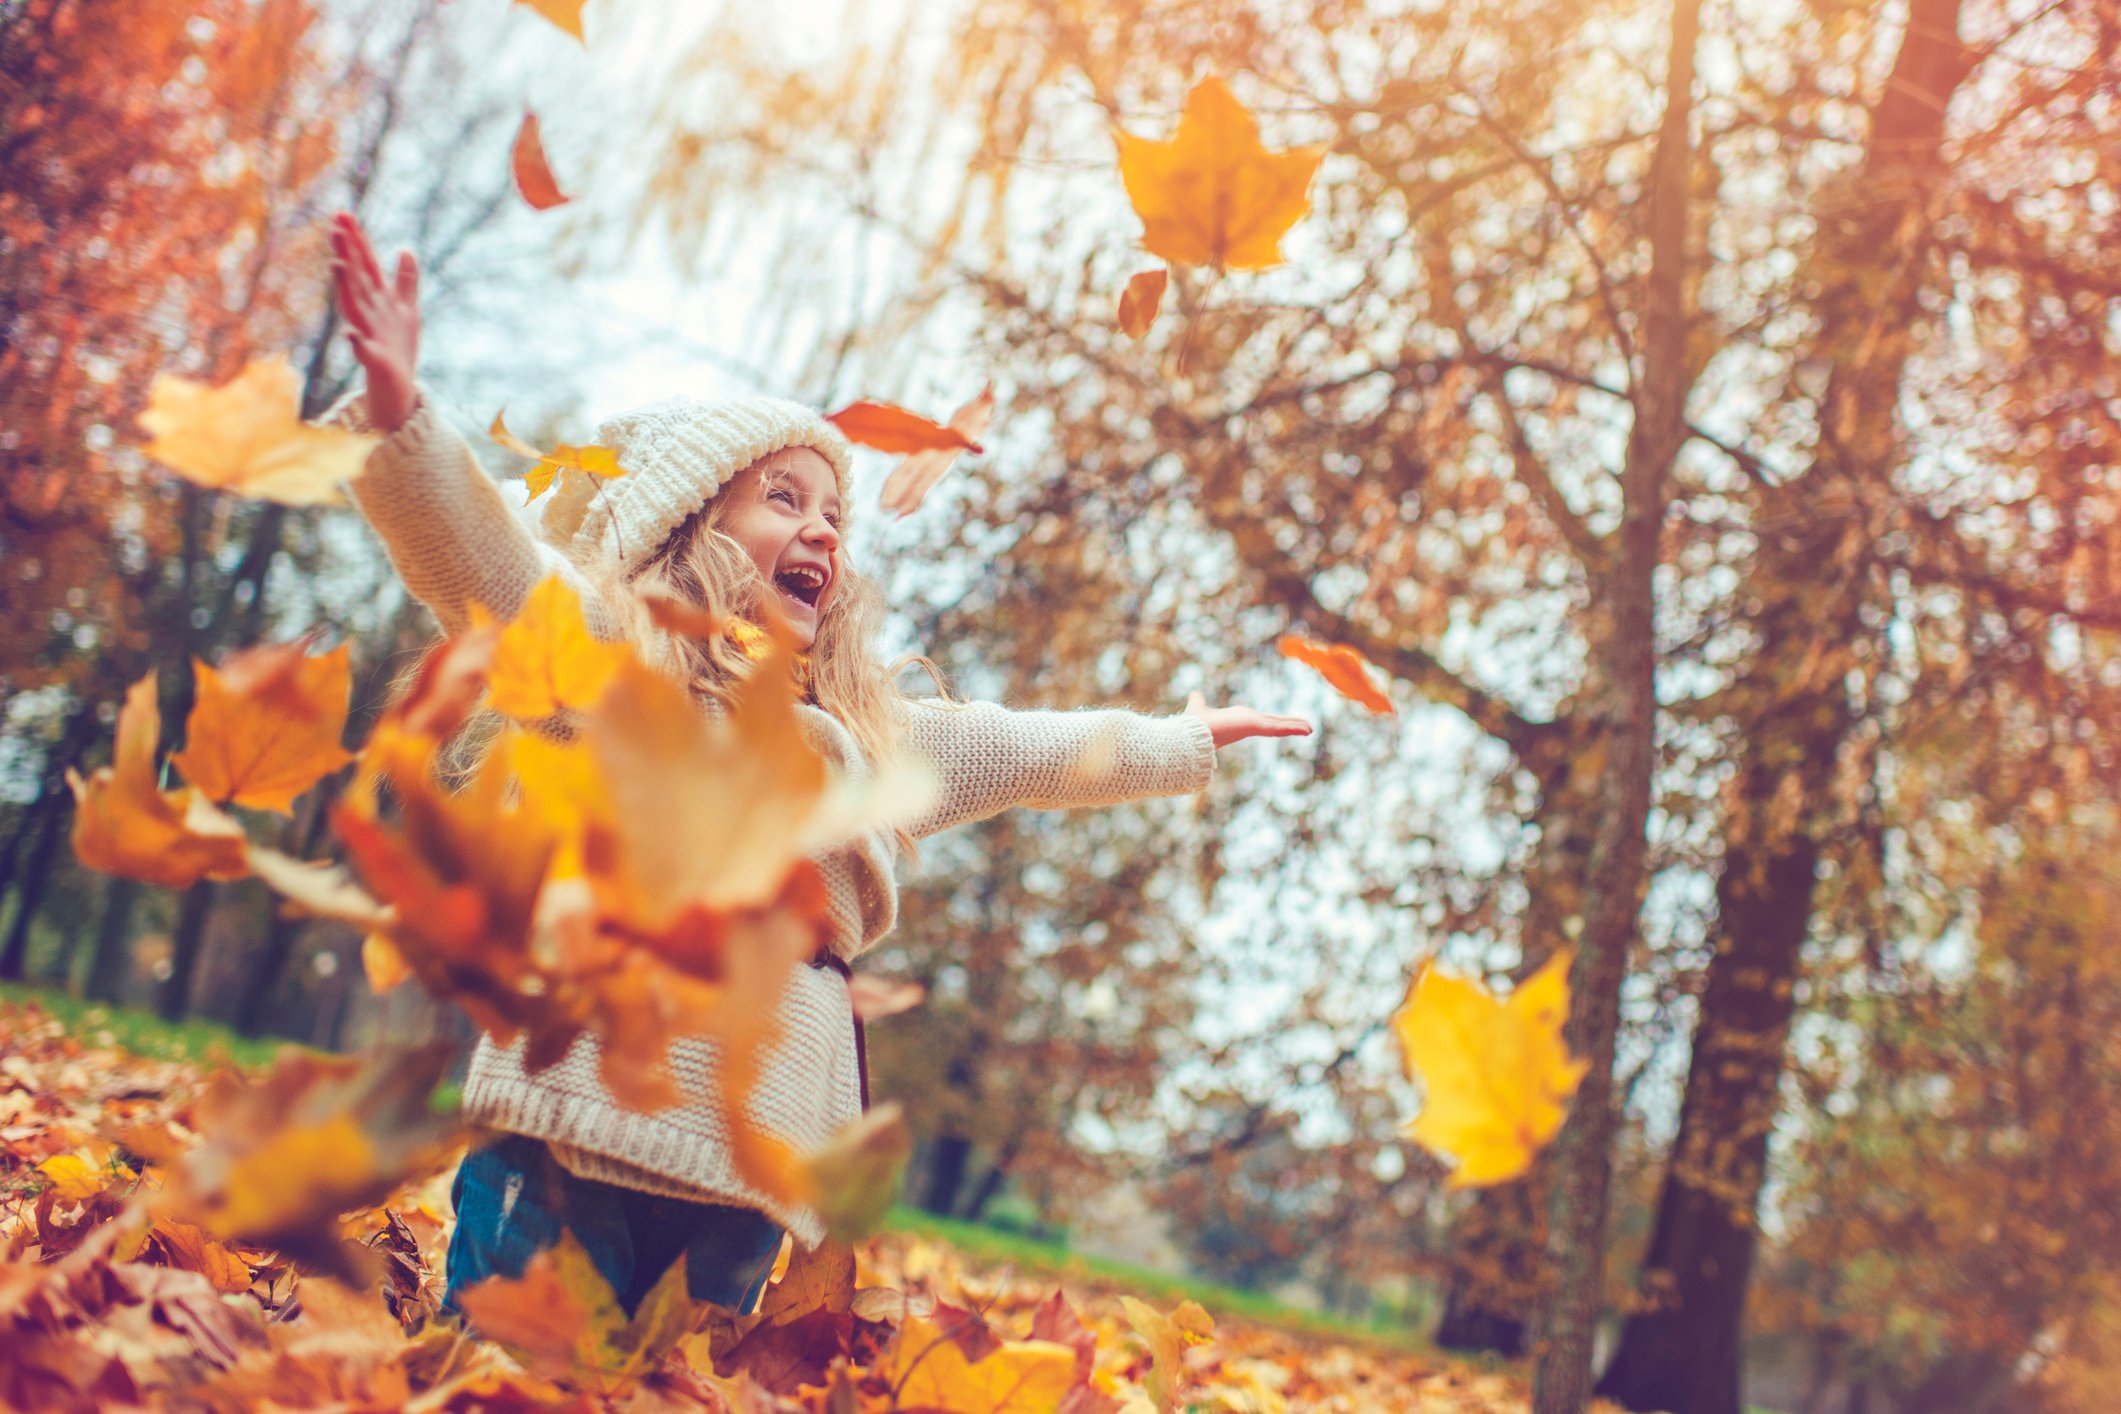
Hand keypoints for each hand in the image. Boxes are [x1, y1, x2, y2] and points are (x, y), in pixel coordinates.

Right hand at [329, 212, 420, 434]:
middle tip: (335, 229)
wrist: (397, 388)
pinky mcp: (373, 360)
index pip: (366, 264)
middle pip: (357, 280)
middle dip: (347, 255)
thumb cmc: (397, 348)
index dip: (357, 240)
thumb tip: (406, 250)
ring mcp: (368, 334)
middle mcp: (368, 313)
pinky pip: (363, 350)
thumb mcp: (406, 310)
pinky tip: (350, 335)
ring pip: (355, 308)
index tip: (344, 214)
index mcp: (378, 299)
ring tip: (338, 265)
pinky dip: (356, 342)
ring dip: (346, 288)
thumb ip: (405, 281)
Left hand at [1185, 692, 1312, 749]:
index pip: (1262, 721)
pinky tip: (1306, 729)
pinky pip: (1277, 727)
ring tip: (1310, 729)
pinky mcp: (1255, 726)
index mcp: (1240, 721)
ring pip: (1278, 726)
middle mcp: (1248, 724)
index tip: (1283, 722)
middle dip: (1290, 724)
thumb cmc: (1195, 725)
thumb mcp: (1198, 707)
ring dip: (1295, 726)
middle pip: (1274, 724)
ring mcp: (1253, 726)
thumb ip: (1198, 701)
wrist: (1192, 735)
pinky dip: (1292, 728)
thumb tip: (1193, 694)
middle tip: (1306, 727)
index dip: (1274, 721)